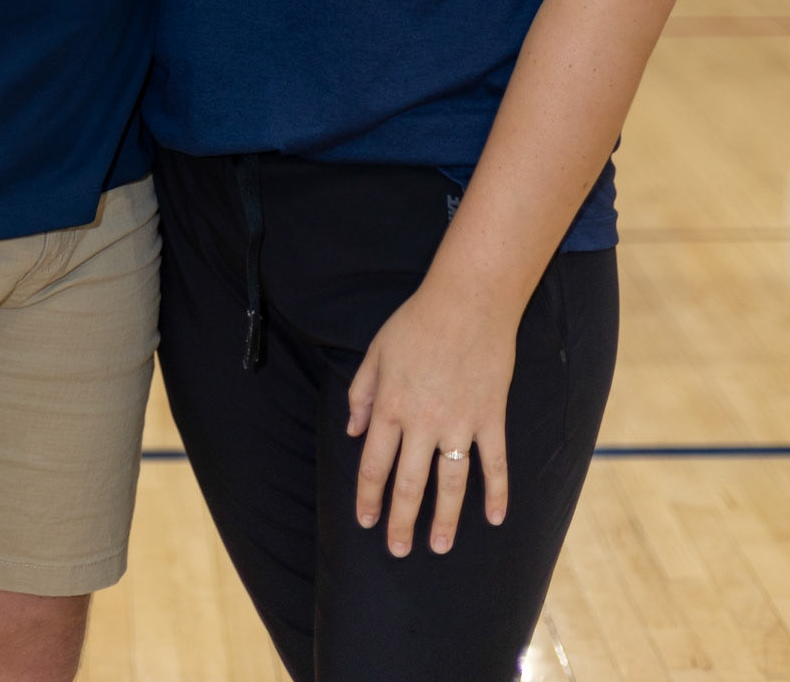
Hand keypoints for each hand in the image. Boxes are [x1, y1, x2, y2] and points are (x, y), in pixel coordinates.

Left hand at [345, 280, 515, 555]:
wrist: (468, 300)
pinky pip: (495, 463)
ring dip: (445, 519)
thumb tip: (352, 433)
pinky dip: (497, 493)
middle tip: (398, 550)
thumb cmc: (417, 321)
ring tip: (439, 546)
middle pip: (409, 484)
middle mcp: (423, 422)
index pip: (374, 465)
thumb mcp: (376, 352)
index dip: (368, 497)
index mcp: (391, 407)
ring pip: (450, 484)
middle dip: (401, 521)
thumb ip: (361, 394)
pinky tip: (495, 518)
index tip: (365, 521)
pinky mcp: (490, 417)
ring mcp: (460, 423)